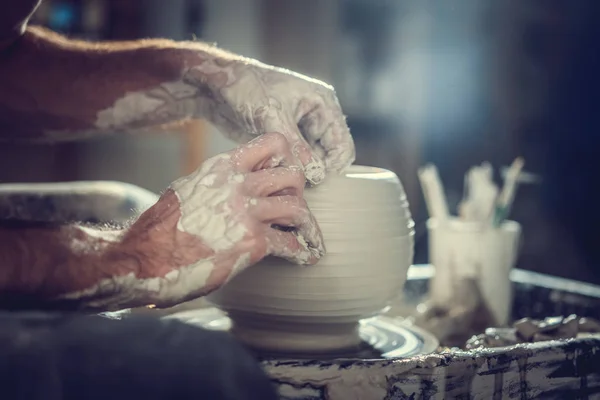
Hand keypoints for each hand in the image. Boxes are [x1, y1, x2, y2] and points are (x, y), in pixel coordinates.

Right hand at [120, 132, 323, 307]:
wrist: (146, 259)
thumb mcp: (188, 187)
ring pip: (298, 208)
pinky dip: (302, 251)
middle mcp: (239, 185)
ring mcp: (248, 214)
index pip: (273, 143)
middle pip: (293, 176)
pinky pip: (291, 243)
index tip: (285, 174)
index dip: (287, 158)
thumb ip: (216, 182)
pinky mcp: (253, 243)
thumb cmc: (162, 228)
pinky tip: (305, 256)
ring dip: (304, 224)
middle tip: (294, 207)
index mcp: (223, 167)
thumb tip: (232, 182)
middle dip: (299, 193)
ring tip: (306, 235)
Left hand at [183, 58, 355, 183]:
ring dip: (300, 172)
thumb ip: (297, 146)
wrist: (218, 86)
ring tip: (282, 178)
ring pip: (311, 162)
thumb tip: (316, 174)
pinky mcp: (284, 141)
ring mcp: (299, 130)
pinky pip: (294, 162)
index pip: (341, 143)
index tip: (315, 179)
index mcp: (322, 104)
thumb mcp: (273, 115)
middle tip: (297, 183)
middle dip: (316, 171)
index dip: (333, 165)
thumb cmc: (247, 87)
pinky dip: (287, 170)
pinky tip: (274, 174)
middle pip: (328, 156)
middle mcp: (315, 118)